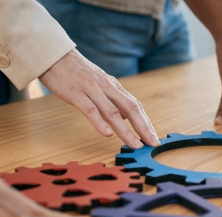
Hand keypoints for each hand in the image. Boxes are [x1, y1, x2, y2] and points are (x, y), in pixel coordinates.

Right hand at [39, 49, 159, 148]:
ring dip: (126, 130)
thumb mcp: (100, 84)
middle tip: (152, 143)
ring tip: (135, 144)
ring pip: (113, 112)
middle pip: (131, 109)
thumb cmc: (77, 72)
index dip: (147, 123)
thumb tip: (126, 117)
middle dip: (144, 128)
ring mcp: (91, 90)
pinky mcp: (75, 93)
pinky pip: (90, 109)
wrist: (53, 54)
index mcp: (114, 86)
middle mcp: (107, 87)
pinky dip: (99, 122)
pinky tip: (107, 134)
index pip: (136, 106)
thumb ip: (114, 100)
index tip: (155, 138)